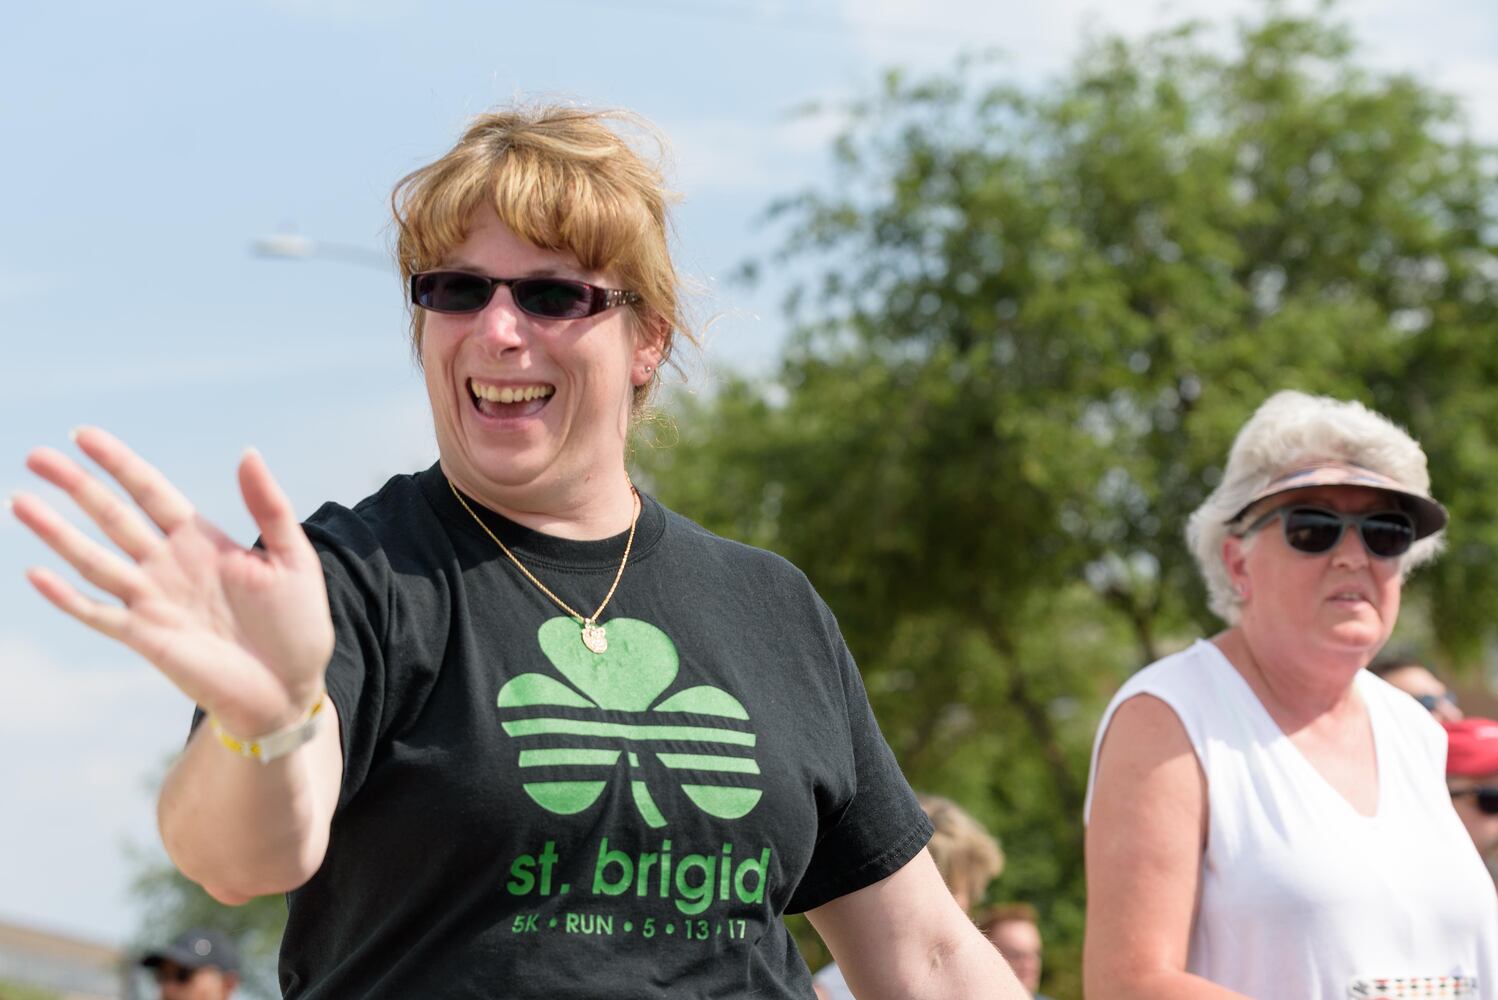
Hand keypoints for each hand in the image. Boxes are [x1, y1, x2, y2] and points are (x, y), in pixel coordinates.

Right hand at [12, 427, 333, 735]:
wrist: (291, 690)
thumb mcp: (293, 559)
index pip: (151, 492)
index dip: (118, 463)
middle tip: (36, 456)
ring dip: (57, 532)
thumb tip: (247, 452)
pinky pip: (98, 613)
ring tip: (19, 500)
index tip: (83, 435)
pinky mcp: (145, 638)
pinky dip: (66, 596)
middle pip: (113, 516)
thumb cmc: (298, 626)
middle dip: (76, 486)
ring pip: (94, 559)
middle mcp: (169, 565)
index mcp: (203, 541)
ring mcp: (153, 601)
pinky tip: (35, 574)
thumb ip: (269, 507)